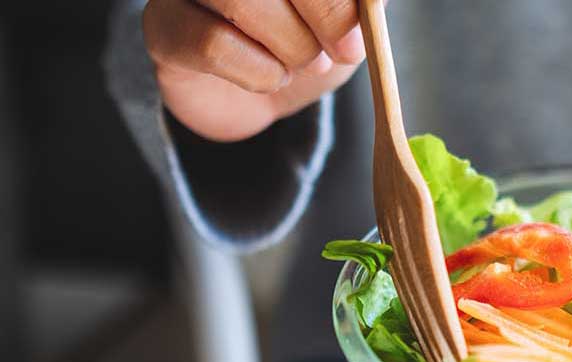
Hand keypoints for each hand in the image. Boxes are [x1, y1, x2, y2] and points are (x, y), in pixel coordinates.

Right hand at [142, 0, 368, 141]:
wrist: (267, 93)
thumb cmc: (309, 40)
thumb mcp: (348, 19)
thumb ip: (359, 1)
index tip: (361, 32)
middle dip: (324, 11)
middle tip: (342, 51)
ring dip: (291, 44)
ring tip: (304, 63)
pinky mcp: (162, 26)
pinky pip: (212, 44)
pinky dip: (259, 72)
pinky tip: (271, 78)